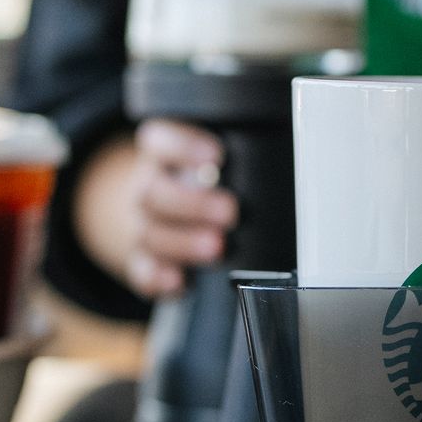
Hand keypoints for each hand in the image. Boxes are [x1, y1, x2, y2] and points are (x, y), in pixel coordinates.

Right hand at [122, 119, 237, 297]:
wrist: (157, 210)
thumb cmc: (196, 180)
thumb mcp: (208, 160)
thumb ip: (234, 158)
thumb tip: (280, 154)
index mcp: (161, 156)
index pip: (160, 142)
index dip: (183, 147)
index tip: (217, 155)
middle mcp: (147, 188)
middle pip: (156, 193)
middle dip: (194, 204)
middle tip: (230, 211)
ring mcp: (141, 225)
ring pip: (151, 233)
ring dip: (184, 242)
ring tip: (217, 247)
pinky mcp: (141, 260)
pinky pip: (142, 270)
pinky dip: (158, 276)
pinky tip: (179, 280)